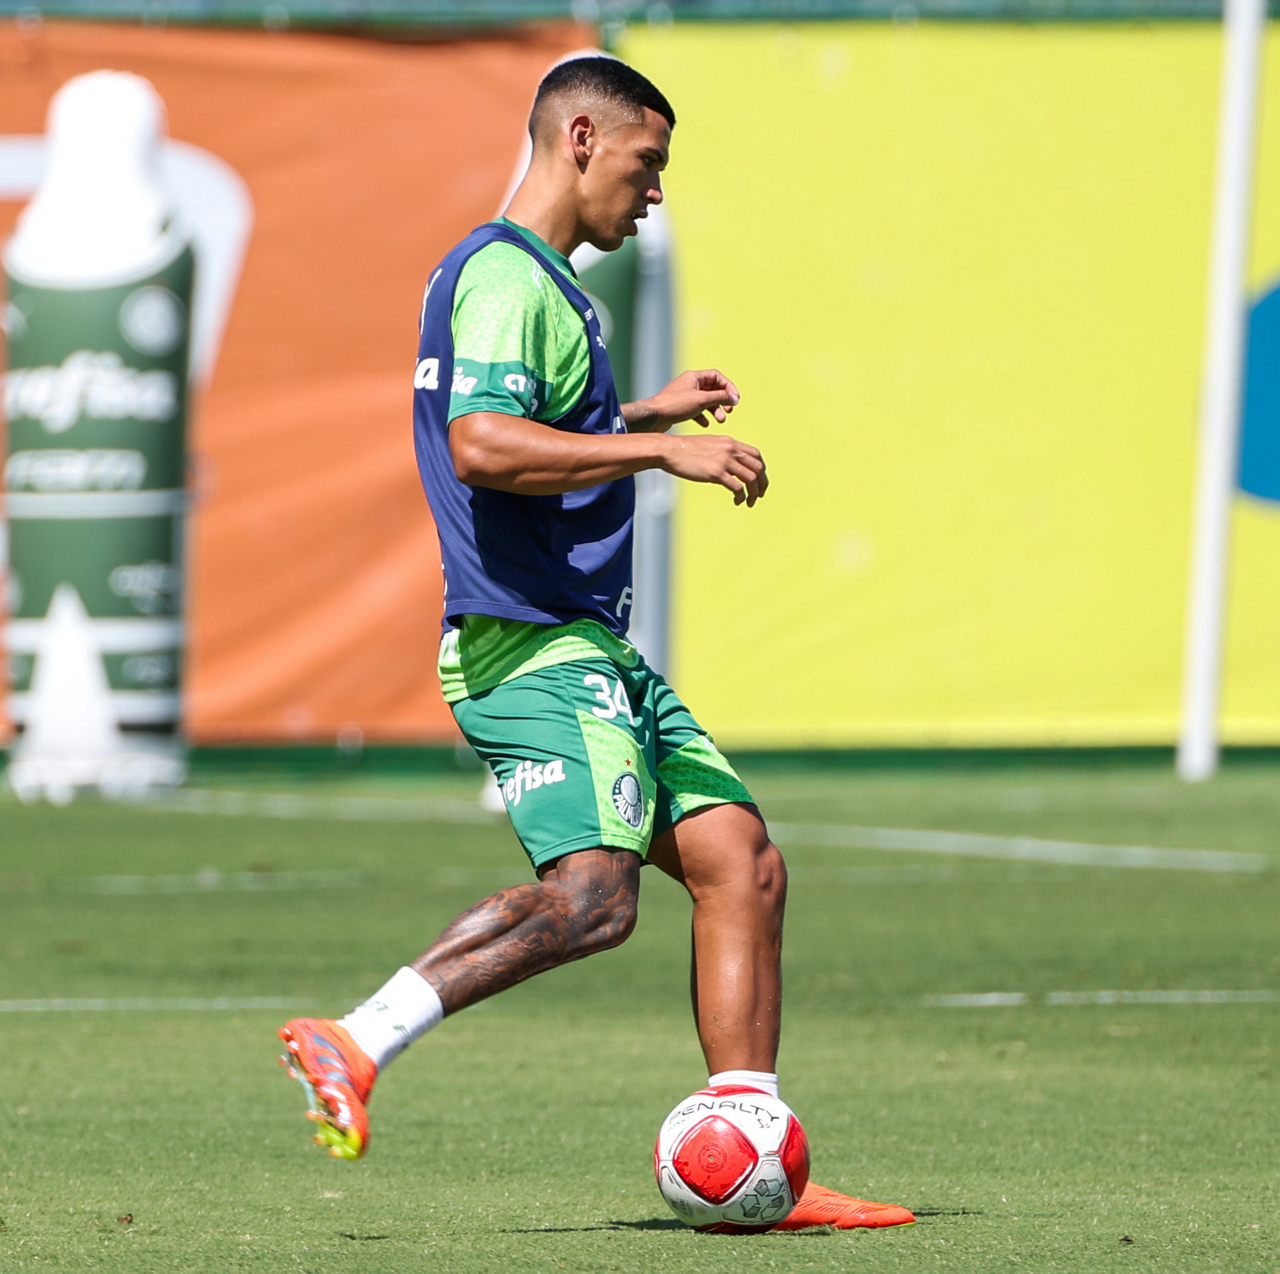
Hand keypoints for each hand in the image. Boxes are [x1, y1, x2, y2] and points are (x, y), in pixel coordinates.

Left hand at [623, 369, 739, 432]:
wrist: (653, 417)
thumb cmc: (675, 405)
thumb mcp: (701, 400)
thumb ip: (720, 397)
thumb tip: (734, 398)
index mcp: (694, 377)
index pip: (717, 377)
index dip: (728, 387)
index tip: (735, 399)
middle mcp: (690, 384)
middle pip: (713, 389)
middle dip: (723, 400)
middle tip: (729, 410)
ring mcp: (685, 397)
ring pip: (706, 401)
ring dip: (715, 410)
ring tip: (720, 421)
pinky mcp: (681, 408)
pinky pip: (697, 411)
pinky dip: (703, 417)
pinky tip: (705, 424)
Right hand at [660, 432, 767, 506]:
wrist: (670, 450)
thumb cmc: (685, 450)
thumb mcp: (709, 445)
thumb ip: (722, 452)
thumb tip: (729, 464)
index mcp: (730, 442)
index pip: (756, 455)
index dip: (761, 469)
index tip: (758, 481)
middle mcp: (731, 450)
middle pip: (758, 467)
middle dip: (762, 483)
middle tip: (759, 495)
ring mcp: (724, 461)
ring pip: (751, 479)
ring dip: (754, 493)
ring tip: (750, 502)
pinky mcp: (716, 473)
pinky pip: (737, 487)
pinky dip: (741, 497)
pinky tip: (737, 501)